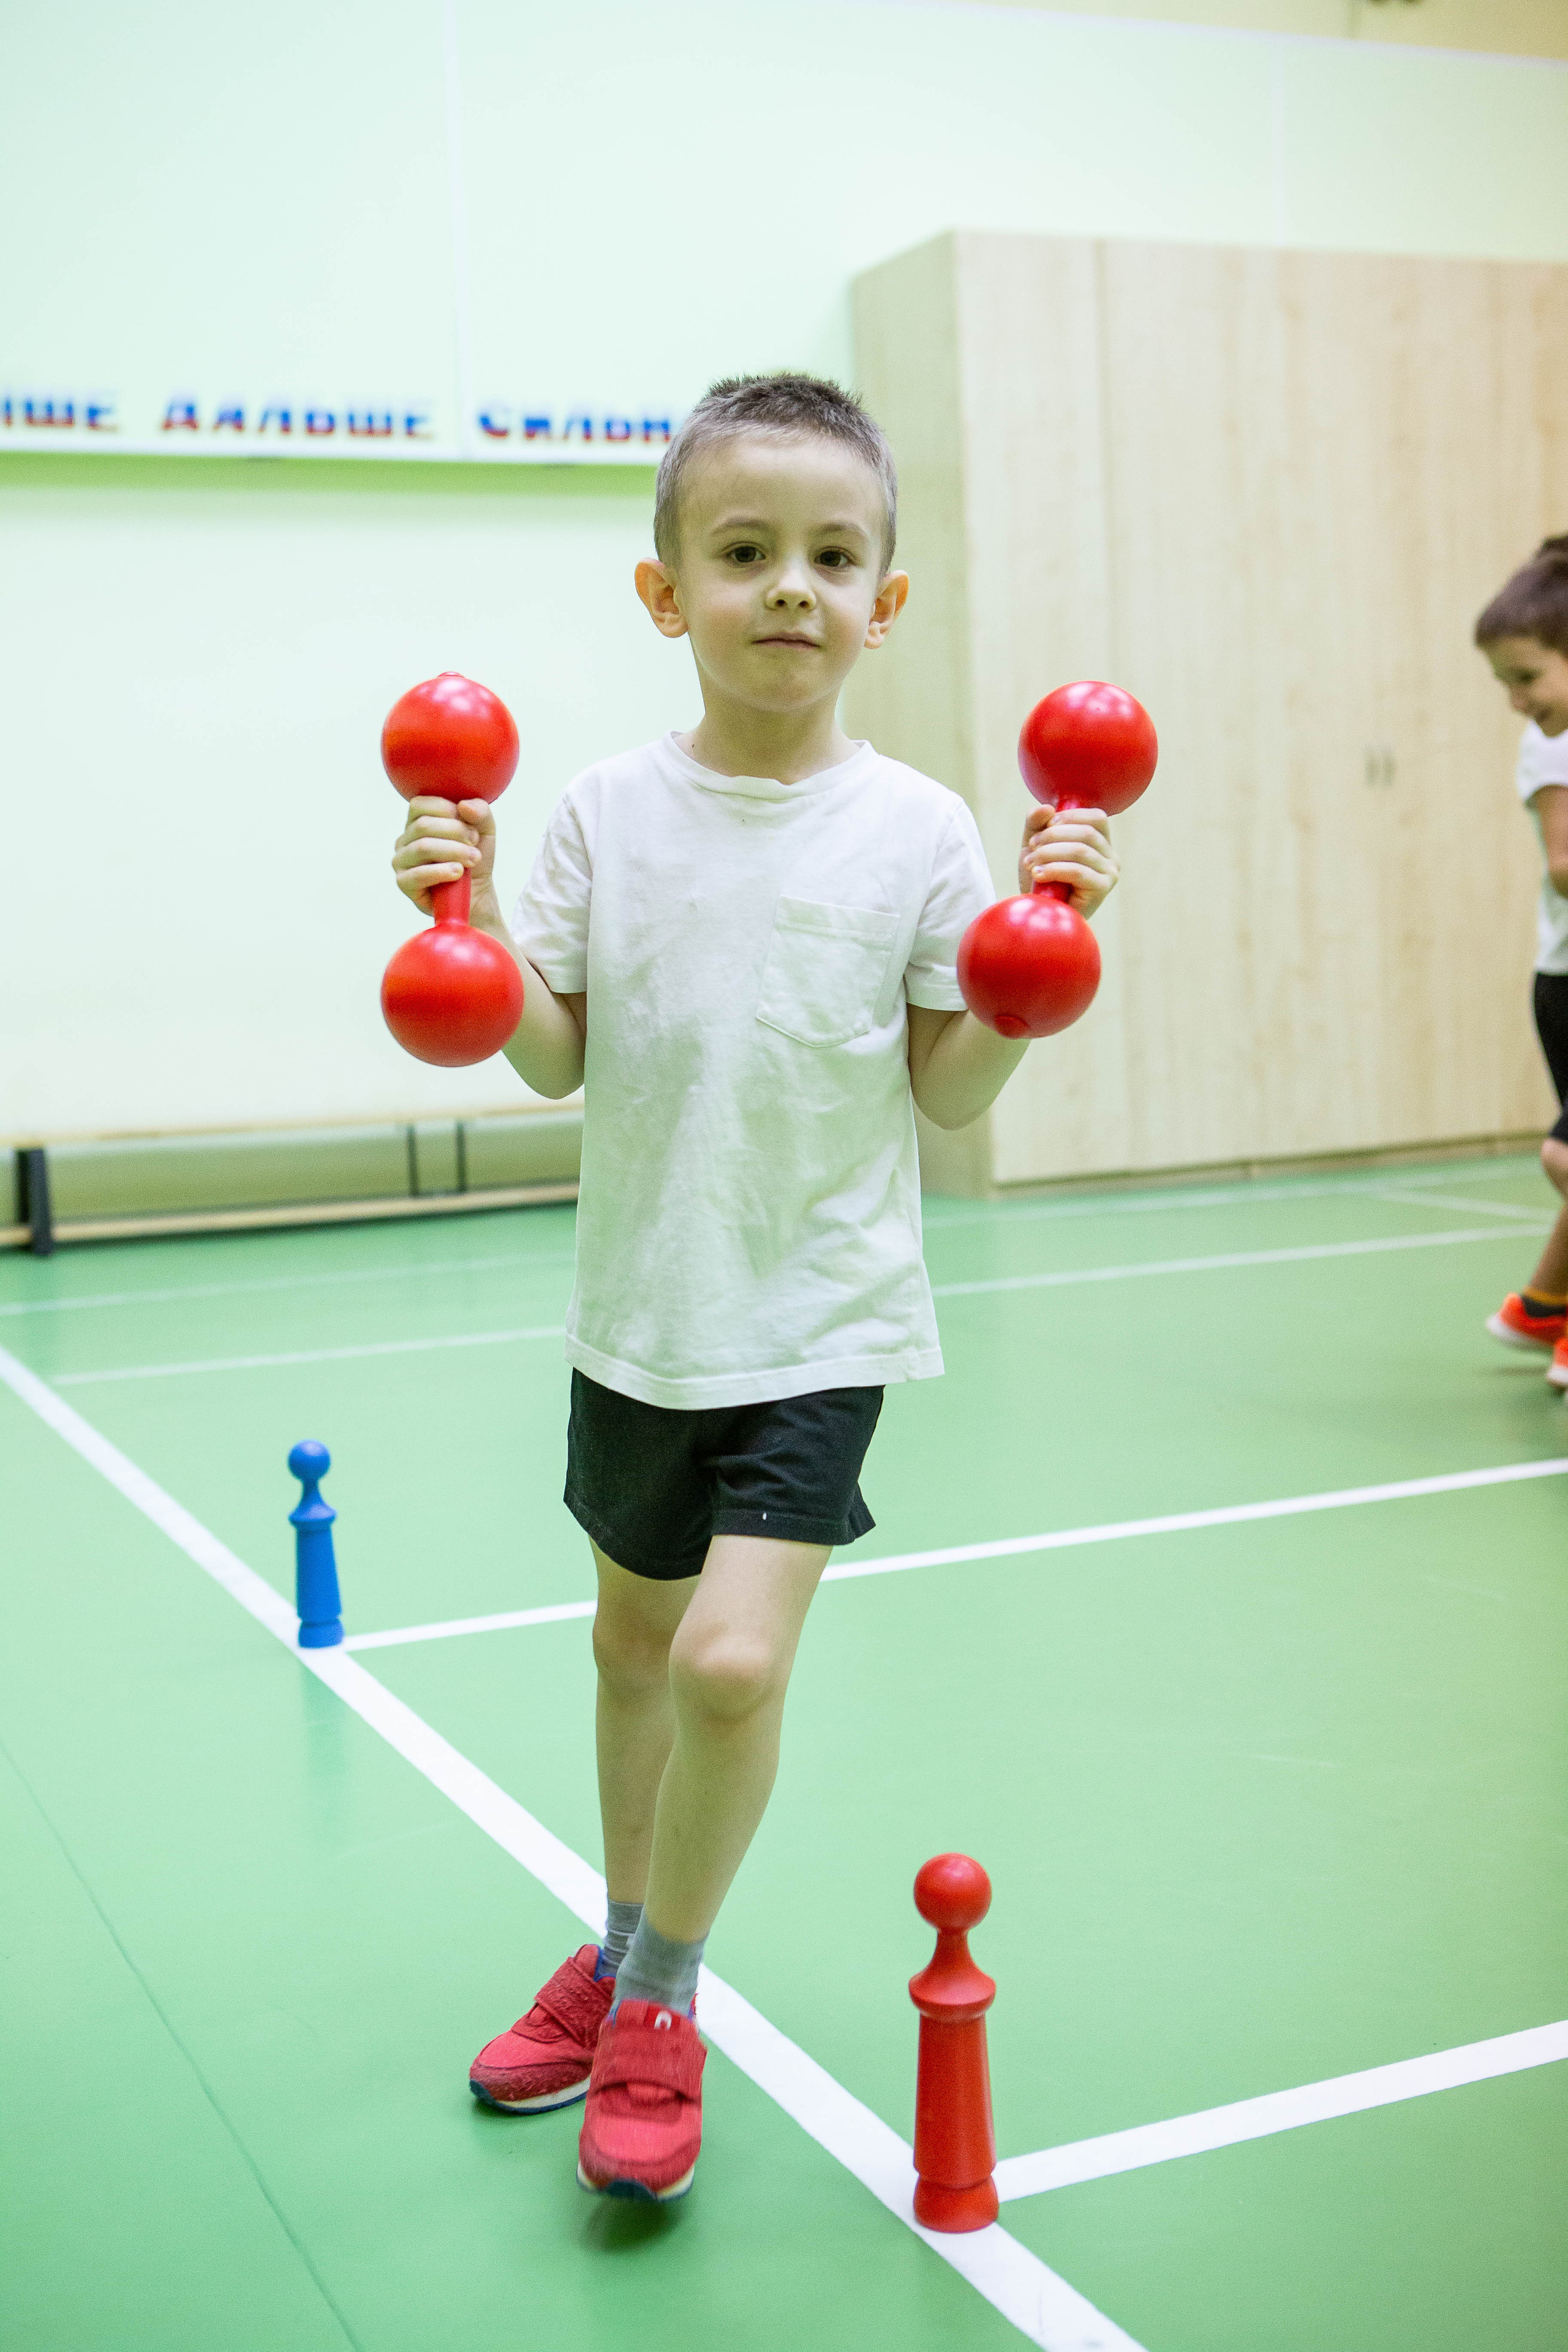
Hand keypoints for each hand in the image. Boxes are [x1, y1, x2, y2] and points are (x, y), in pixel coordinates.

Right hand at [391, 796, 496, 914]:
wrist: (477, 892)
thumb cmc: (474, 857)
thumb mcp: (484, 830)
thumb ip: (480, 811)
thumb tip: (464, 805)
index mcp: (417, 821)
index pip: (420, 804)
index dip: (448, 811)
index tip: (471, 825)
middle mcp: (405, 839)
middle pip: (423, 826)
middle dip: (456, 832)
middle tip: (475, 844)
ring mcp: (401, 861)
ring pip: (422, 848)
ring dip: (454, 852)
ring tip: (473, 860)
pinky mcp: (404, 883)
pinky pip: (417, 874)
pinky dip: (441, 872)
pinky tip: (458, 873)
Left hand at [1018, 804, 1118, 917]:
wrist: (1042, 915)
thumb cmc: (1042, 881)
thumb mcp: (1036, 846)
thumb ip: (1037, 824)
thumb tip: (1046, 808)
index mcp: (1102, 843)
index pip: (1096, 817)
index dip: (1069, 816)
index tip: (1045, 826)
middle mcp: (1111, 857)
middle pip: (1086, 832)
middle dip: (1052, 836)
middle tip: (1031, 848)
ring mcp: (1110, 873)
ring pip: (1080, 850)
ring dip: (1049, 853)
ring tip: (1030, 863)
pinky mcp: (1102, 888)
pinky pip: (1078, 871)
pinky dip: (1054, 869)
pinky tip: (1038, 875)